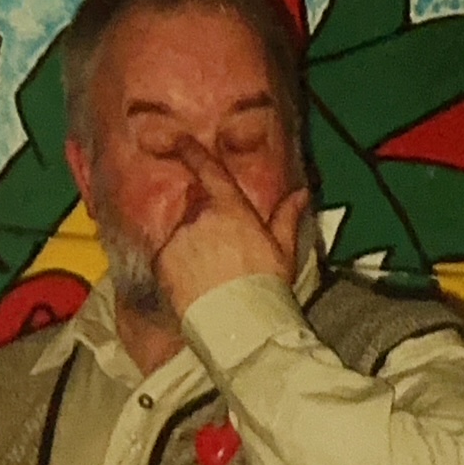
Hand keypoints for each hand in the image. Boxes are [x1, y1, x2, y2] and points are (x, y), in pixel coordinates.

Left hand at [154, 136, 309, 316]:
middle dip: (203, 224)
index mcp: (231, 209)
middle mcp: (200, 217)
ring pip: (180, 235)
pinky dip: (174, 268)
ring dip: (189, 248)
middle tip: (220, 256)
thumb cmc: (266, 288)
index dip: (190, 151)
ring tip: (208, 279)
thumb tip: (302, 193)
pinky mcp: (162, 264)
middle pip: (195, 210)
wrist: (239, 325)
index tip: (177, 139)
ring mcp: (178, 240)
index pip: (208, 170)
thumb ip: (287, 217)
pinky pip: (165, 259)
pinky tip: (191, 287)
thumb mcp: (283, 251)